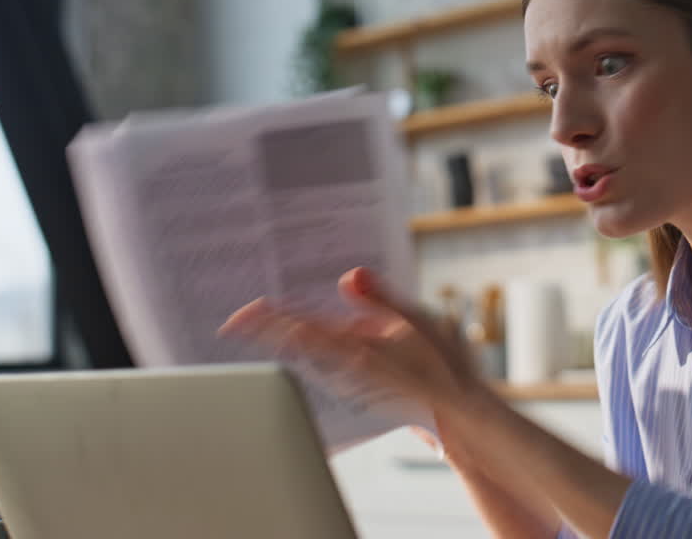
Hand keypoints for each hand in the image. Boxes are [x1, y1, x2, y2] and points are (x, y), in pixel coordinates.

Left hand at [218, 267, 487, 415]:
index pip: (303, 329)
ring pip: (306, 357)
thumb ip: (380, 298)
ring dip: (282, 342)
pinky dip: (305, 354)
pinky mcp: (357, 387)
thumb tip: (350, 275)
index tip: (241, 318)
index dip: (270, 322)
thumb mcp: (416, 322)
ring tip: (256, 328)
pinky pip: (323, 367)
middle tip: (235, 322)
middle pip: (296, 344)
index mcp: (356, 349)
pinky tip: (297, 345)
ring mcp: (349, 381)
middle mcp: (345, 368)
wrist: (456, 415)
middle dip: (266, 331)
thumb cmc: (441, 369)